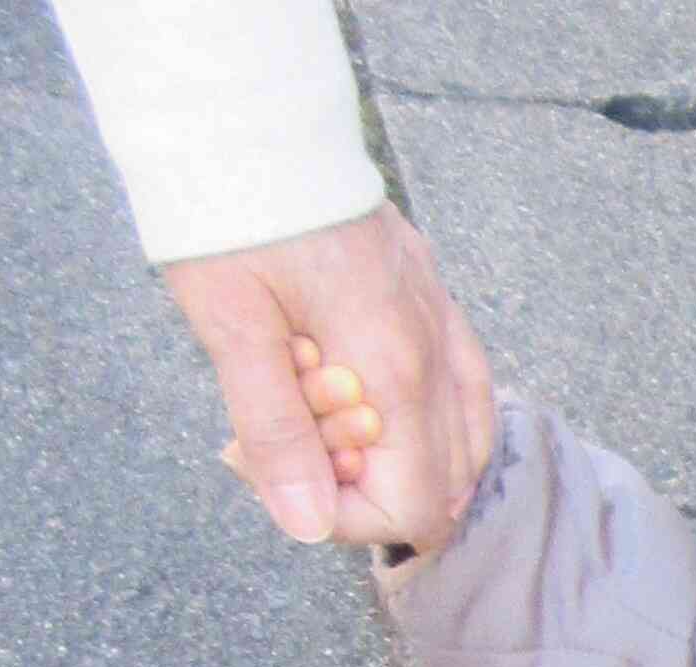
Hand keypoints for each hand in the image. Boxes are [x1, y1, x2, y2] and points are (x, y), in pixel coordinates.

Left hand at [162, 204, 494, 552]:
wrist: (247, 112)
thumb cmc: (230, 213)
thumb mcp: (231, 326)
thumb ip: (276, 431)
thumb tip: (306, 524)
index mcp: (390, 367)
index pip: (408, 504)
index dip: (344, 517)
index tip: (276, 473)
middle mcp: (434, 351)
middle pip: (439, 486)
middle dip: (362, 486)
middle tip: (284, 437)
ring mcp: (440, 318)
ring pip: (465, 444)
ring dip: (399, 458)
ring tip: (322, 419)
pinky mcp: (431, 292)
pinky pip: (465, 387)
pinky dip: (427, 420)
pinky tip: (373, 401)